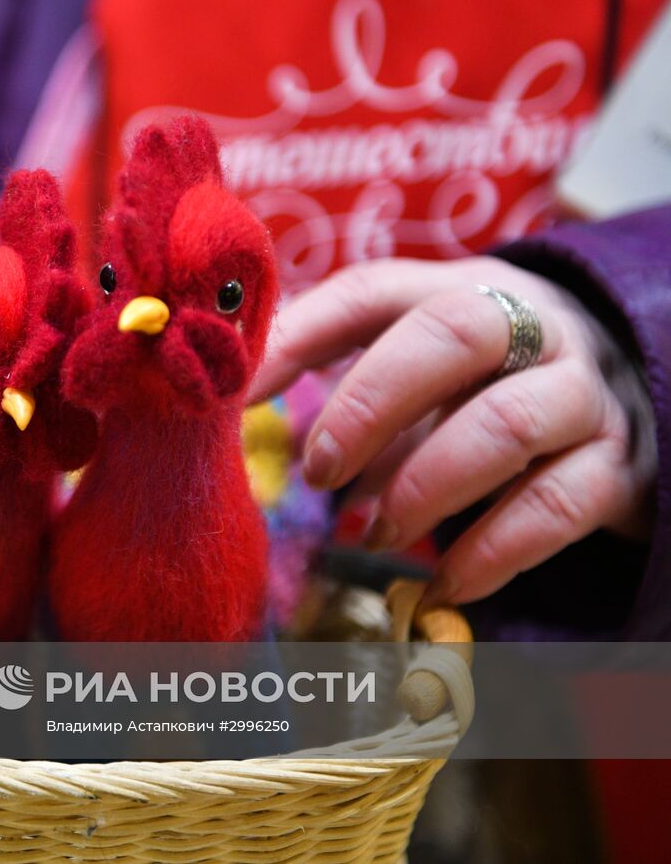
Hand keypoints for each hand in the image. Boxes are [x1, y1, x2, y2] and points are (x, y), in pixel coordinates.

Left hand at [251, 256, 656, 605]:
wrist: (631, 405)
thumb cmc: (489, 386)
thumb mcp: (424, 367)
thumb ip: (350, 380)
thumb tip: (250, 417)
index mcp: (462, 289)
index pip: (372, 292)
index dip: (298, 337)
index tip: (240, 395)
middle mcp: (533, 325)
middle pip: (451, 334)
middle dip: (369, 405)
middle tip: (319, 472)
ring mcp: (583, 393)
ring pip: (506, 423)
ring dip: (421, 488)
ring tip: (373, 533)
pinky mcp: (619, 466)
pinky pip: (556, 506)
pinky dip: (489, 551)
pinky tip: (444, 583)